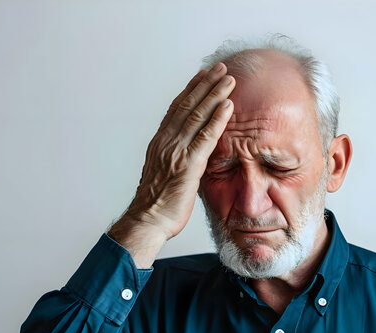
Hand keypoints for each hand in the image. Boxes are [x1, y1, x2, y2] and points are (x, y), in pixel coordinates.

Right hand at [108, 63, 234, 267]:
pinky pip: (206, 137)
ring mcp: (176, 151)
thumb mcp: (164, 173)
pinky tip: (228, 105)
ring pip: (197, 116)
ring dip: (215, 95)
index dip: (191, 90)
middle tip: (220, 69)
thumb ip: (175, 157)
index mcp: (160, 142)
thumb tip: (187, 152)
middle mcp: (166, 142)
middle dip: (205, 84)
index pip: (177, 109)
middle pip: (187, 106)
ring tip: (229, 79)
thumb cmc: (156, 204)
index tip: (203, 75)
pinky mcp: (188, 165)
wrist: (147, 221)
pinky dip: (217, 119)